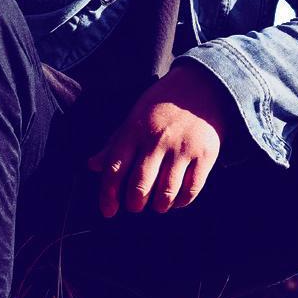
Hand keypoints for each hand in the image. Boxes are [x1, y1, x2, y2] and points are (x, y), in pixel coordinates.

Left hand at [87, 63, 235, 218]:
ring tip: (157, 205)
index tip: (109, 211)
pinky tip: (176, 200)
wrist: (203, 86)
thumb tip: (92, 165)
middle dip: (134, 204)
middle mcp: (157, 140)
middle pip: (139, 187)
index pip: (115, 170)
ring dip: (158, 206)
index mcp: (135, 130)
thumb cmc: (162, 106)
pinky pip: (190, 190)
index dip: (108, 196)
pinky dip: (180, 202)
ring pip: (165, 193)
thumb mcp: (134, 118)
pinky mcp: (205, 155)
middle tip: (135, 206)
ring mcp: (182, 148)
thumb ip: (114, 144)